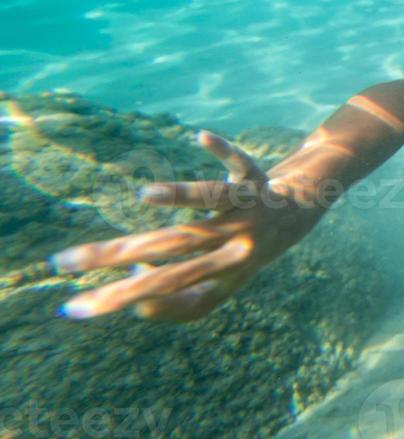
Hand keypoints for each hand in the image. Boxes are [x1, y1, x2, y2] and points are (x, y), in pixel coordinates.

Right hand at [49, 131, 325, 321]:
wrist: (303, 214)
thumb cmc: (249, 250)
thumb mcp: (223, 284)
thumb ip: (184, 297)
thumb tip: (136, 281)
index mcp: (225, 276)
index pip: (168, 292)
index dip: (126, 298)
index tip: (78, 301)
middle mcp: (235, 245)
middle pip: (173, 250)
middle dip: (118, 256)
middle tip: (64, 259)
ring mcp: (249, 212)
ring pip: (212, 202)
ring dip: (180, 196)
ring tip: (145, 195)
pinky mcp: (258, 181)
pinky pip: (241, 164)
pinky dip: (223, 150)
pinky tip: (199, 136)